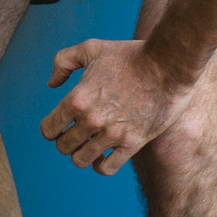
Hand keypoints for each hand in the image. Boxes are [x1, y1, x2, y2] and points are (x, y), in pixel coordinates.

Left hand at [43, 37, 191, 175]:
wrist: (168, 65)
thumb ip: (63, 62)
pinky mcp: (133, 143)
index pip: (48, 129)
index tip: (58, 125)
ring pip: (81, 160)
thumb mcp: (91, 48)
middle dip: (64, 141)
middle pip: (63, 146)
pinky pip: (107, 168)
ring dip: (80, 154)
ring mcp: (112, 134)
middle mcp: (91, 120)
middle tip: (74, 133)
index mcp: (77, 99)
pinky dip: (100, 166)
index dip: (50, 128)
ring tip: (87, 144)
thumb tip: (52, 84)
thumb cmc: (129, 55)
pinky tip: (102, 155)